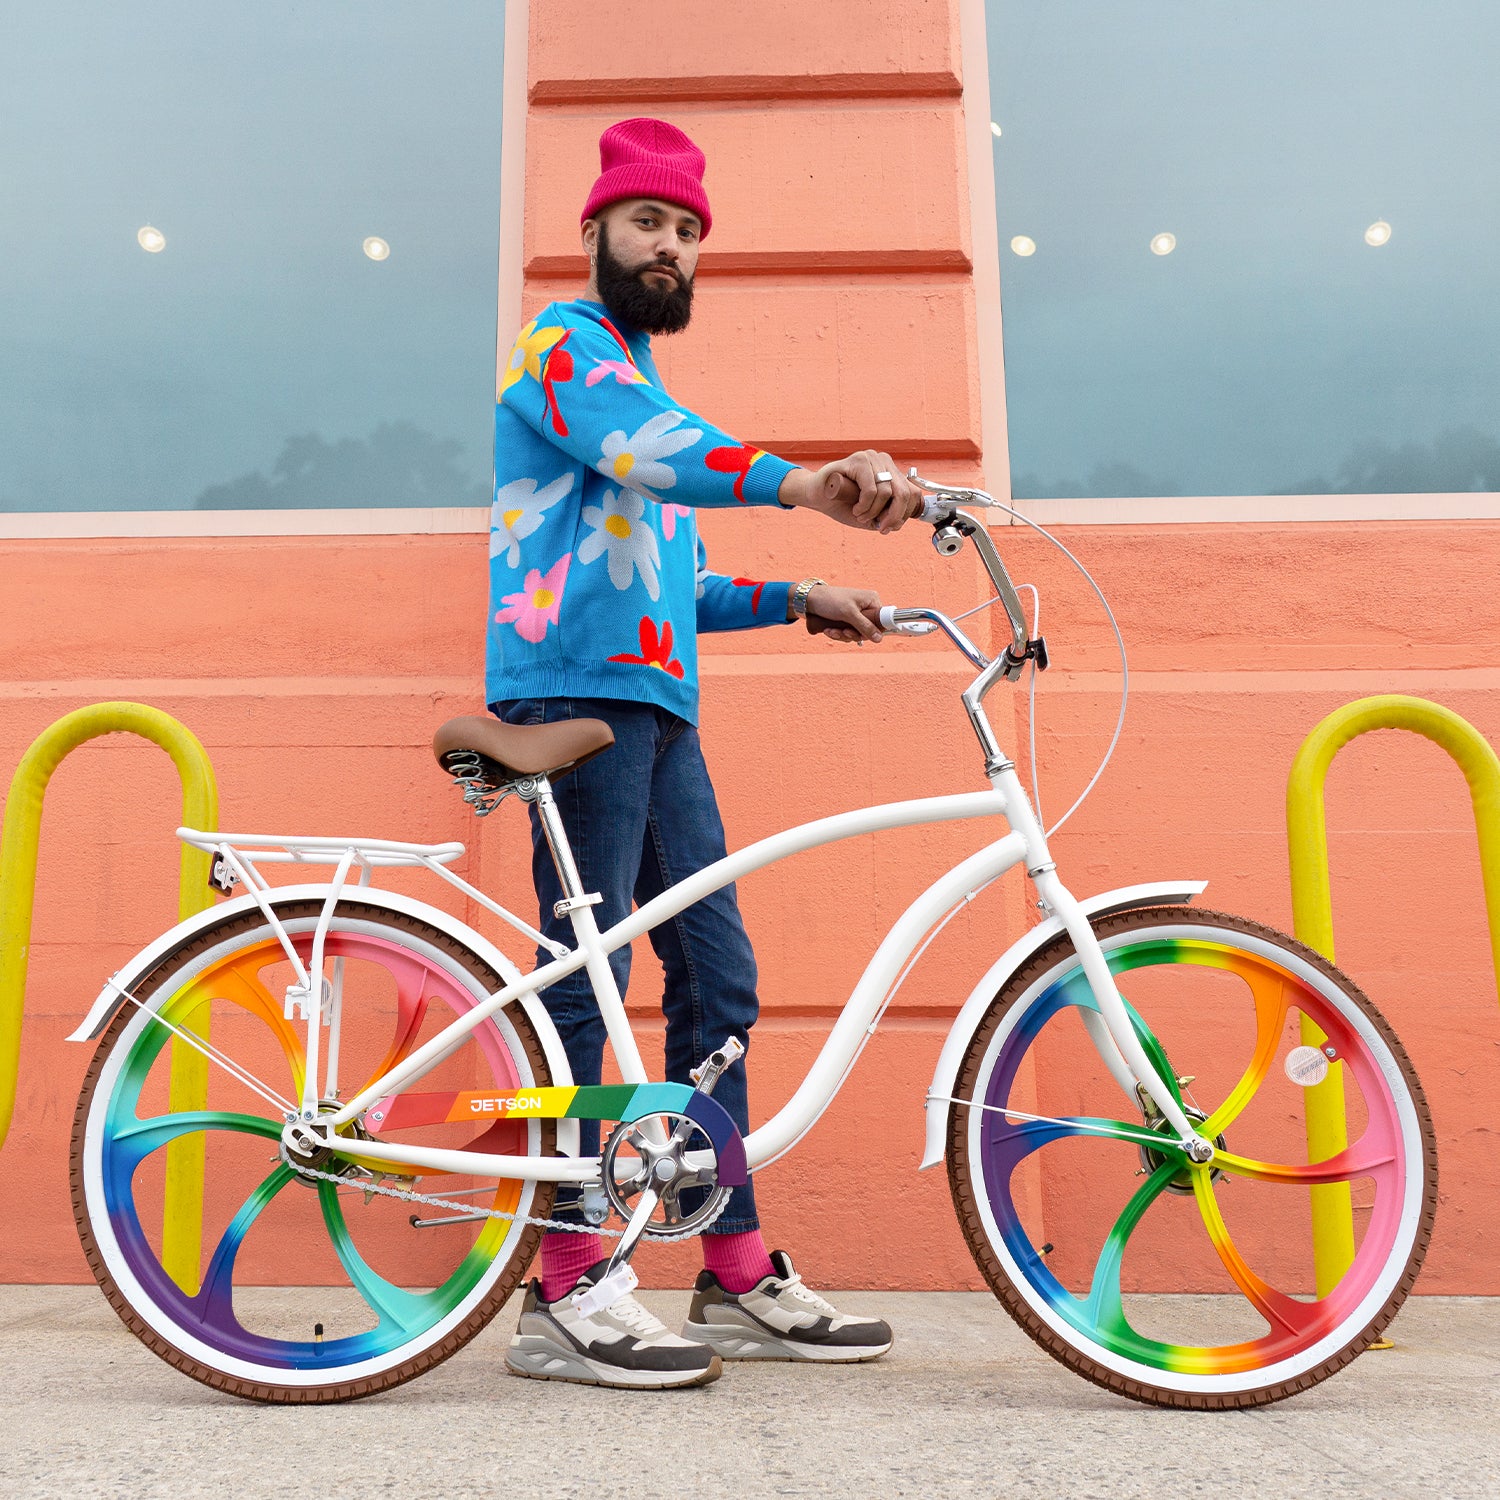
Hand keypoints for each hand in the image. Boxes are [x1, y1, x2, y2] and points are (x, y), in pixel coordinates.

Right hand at [782, 451, 922, 533]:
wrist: (816, 495)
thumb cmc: (843, 504)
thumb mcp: (870, 514)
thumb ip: (886, 517)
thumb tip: (899, 523)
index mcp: (891, 471)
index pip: (912, 493)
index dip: (904, 514)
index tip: (889, 527)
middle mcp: (884, 461)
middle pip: (904, 493)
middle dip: (893, 516)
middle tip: (880, 527)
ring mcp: (872, 458)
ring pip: (887, 492)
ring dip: (873, 512)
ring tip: (860, 515)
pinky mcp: (859, 460)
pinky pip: (871, 489)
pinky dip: (865, 505)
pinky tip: (855, 509)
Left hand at [798, 584, 883, 643]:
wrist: (809, 599)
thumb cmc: (830, 600)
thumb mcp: (849, 613)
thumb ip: (865, 626)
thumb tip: (879, 638)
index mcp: (871, 600)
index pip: (881, 621)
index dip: (872, 631)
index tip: (860, 633)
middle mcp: (866, 607)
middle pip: (867, 630)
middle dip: (852, 634)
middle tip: (843, 632)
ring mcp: (856, 614)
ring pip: (856, 633)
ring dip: (842, 635)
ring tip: (831, 630)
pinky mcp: (846, 620)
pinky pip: (847, 632)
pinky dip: (837, 633)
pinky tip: (828, 630)